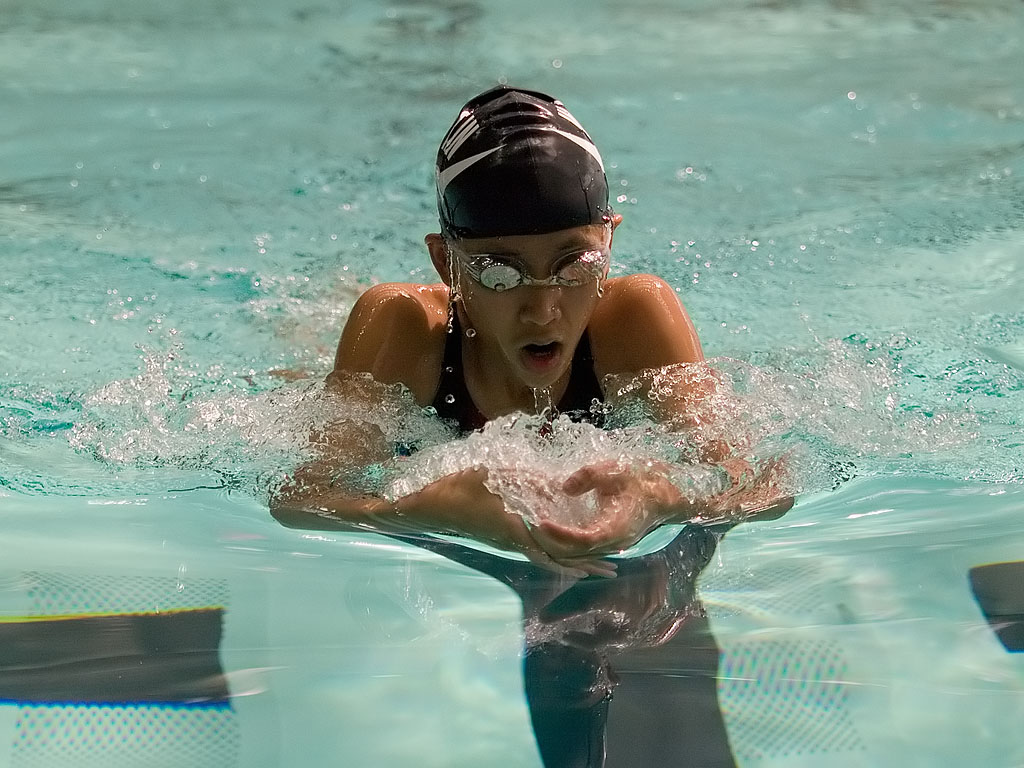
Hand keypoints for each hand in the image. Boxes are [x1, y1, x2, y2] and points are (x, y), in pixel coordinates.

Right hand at [407, 468, 615, 578]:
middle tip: (612, 570)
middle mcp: (515, 543)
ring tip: (595, 570)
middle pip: (557, 559)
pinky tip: (562, 559)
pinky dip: (553, 558)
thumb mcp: (496, 478)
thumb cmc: (460, 489)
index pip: (554, 547)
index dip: (581, 553)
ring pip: (547, 559)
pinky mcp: (504, 540)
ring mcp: (509, 544)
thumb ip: (525, 482)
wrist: (432, 506)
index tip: (604, 557)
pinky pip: (533, 553)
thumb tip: (556, 486)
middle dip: (586, 564)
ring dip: (572, 563)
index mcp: (516, 530)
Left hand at [527, 461, 679, 557]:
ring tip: (533, 526)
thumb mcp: (615, 471)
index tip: (540, 521)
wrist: (666, 495)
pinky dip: (565, 541)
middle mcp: (613, 543)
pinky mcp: (607, 542)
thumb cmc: (642, 480)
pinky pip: (583, 548)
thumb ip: (589, 476)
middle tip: (528, 523)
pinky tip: (550, 529)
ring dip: (555, 543)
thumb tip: (565, 487)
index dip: (560, 533)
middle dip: (550, 540)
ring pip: (578, 554)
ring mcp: (611, 545)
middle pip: (576, 552)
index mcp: (616, 529)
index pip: (582, 539)